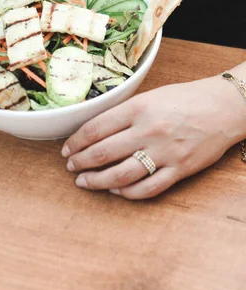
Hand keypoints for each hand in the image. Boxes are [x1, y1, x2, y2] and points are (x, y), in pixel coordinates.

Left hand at [62, 75, 245, 199]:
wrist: (223, 107)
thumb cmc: (186, 98)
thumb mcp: (150, 95)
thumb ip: (124, 112)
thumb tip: (95, 130)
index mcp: (138, 108)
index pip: (96, 128)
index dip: (76, 141)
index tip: (67, 148)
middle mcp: (148, 131)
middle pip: (103, 153)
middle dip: (81, 162)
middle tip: (70, 166)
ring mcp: (164, 153)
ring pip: (121, 175)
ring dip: (97, 181)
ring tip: (84, 182)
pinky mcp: (179, 170)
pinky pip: (148, 188)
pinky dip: (128, 193)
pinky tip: (116, 191)